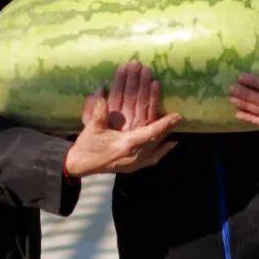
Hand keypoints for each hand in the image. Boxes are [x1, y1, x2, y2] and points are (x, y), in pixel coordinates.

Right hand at [67, 62, 180, 176]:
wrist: (79, 165)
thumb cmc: (87, 145)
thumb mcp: (92, 127)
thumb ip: (99, 110)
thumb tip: (100, 90)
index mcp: (126, 145)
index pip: (150, 133)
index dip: (164, 124)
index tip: (177, 116)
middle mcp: (134, 156)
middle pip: (156, 141)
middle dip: (167, 128)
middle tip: (178, 119)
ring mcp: (134, 164)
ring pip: (156, 150)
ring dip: (165, 138)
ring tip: (176, 130)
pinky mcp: (132, 168)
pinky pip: (152, 159)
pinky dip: (162, 151)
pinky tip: (169, 145)